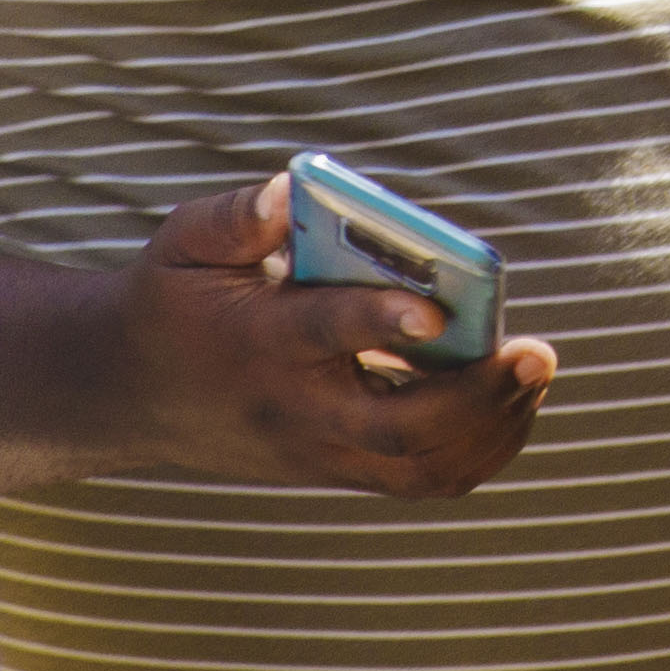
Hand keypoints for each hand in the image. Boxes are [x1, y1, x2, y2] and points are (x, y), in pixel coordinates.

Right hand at [0, 175, 556, 493]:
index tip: (435, 302)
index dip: (380, 320)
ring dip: (492, 426)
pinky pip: (425, 479)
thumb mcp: (184, 242)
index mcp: (257, 342)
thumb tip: (295, 191)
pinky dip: (482, 447)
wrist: (133, 393)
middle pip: (398, 429)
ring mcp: (321, 453)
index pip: (324, 334)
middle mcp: (295, 411)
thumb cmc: (175, 300)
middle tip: (536, 350)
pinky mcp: (341, 471)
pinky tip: (512, 398)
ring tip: (534, 369)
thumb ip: (239, 215)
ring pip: (422, 469)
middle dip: (476, 395)